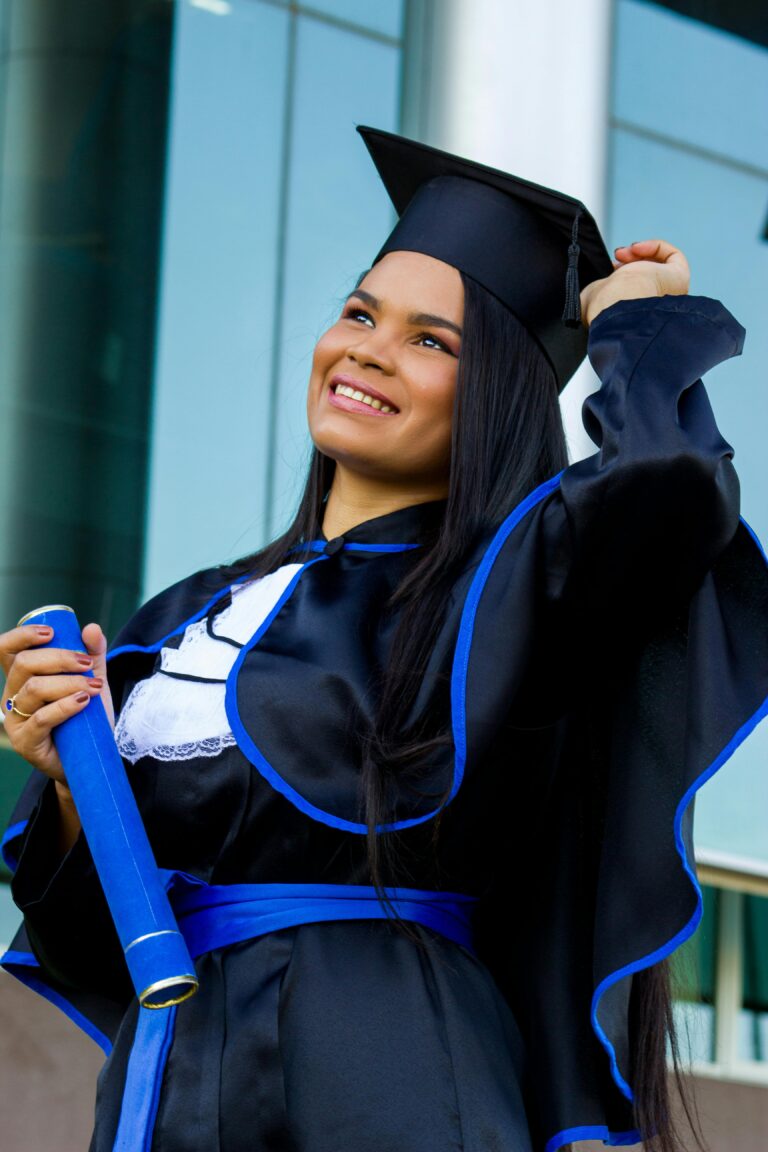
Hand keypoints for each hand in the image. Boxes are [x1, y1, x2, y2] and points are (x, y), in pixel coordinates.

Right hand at [0, 621, 113, 793]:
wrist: (91, 757)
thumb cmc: (85, 717)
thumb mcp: (91, 681)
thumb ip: (92, 655)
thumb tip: (91, 628)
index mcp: (22, 677)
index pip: (6, 649)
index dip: (22, 636)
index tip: (51, 632)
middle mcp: (12, 695)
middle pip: (24, 665)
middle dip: (59, 658)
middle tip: (87, 663)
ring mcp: (15, 720)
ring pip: (34, 690)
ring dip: (69, 684)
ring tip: (95, 687)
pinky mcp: (25, 742)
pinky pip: (41, 719)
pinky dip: (65, 707)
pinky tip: (83, 702)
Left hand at [580, 238, 690, 327]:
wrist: (617, 308)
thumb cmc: (602, 307)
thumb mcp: (592, 297)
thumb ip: (597, 292)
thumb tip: (593, 289)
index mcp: (633, 314)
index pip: (634, 290)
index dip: (623, 272)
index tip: (611, 265)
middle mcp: (653, 306)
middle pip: (648, 277)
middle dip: (631, 261)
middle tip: (617, 256)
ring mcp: (668, 293)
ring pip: (659, 266)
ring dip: (641, 252)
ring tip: (624, 252)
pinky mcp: (679, 278)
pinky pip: (673, 256)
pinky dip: (655, 246)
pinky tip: (637, 248)